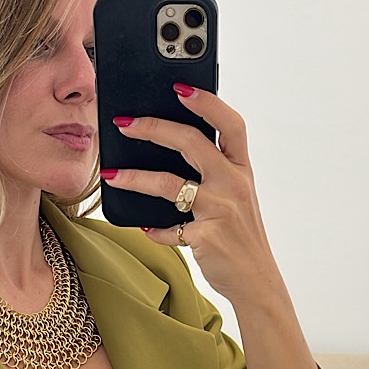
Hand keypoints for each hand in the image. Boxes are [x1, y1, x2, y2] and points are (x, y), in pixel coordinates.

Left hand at [102, 87, 280, 308]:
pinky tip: (144, 227)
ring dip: (135, 178)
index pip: (231, 124)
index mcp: (241, 169)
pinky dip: (154, 230)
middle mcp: (234, 184)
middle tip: (125, 123)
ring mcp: (220, 210)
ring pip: (169, 184)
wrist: (257, 281)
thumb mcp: (235, 197)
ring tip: (111, 174)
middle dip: (154, 128)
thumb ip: (212, 173)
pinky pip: (168, 228)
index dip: (207, 102)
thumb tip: (168, 149)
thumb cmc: (240, 235)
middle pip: (192, 143)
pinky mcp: (206, 237)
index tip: (180, 87)